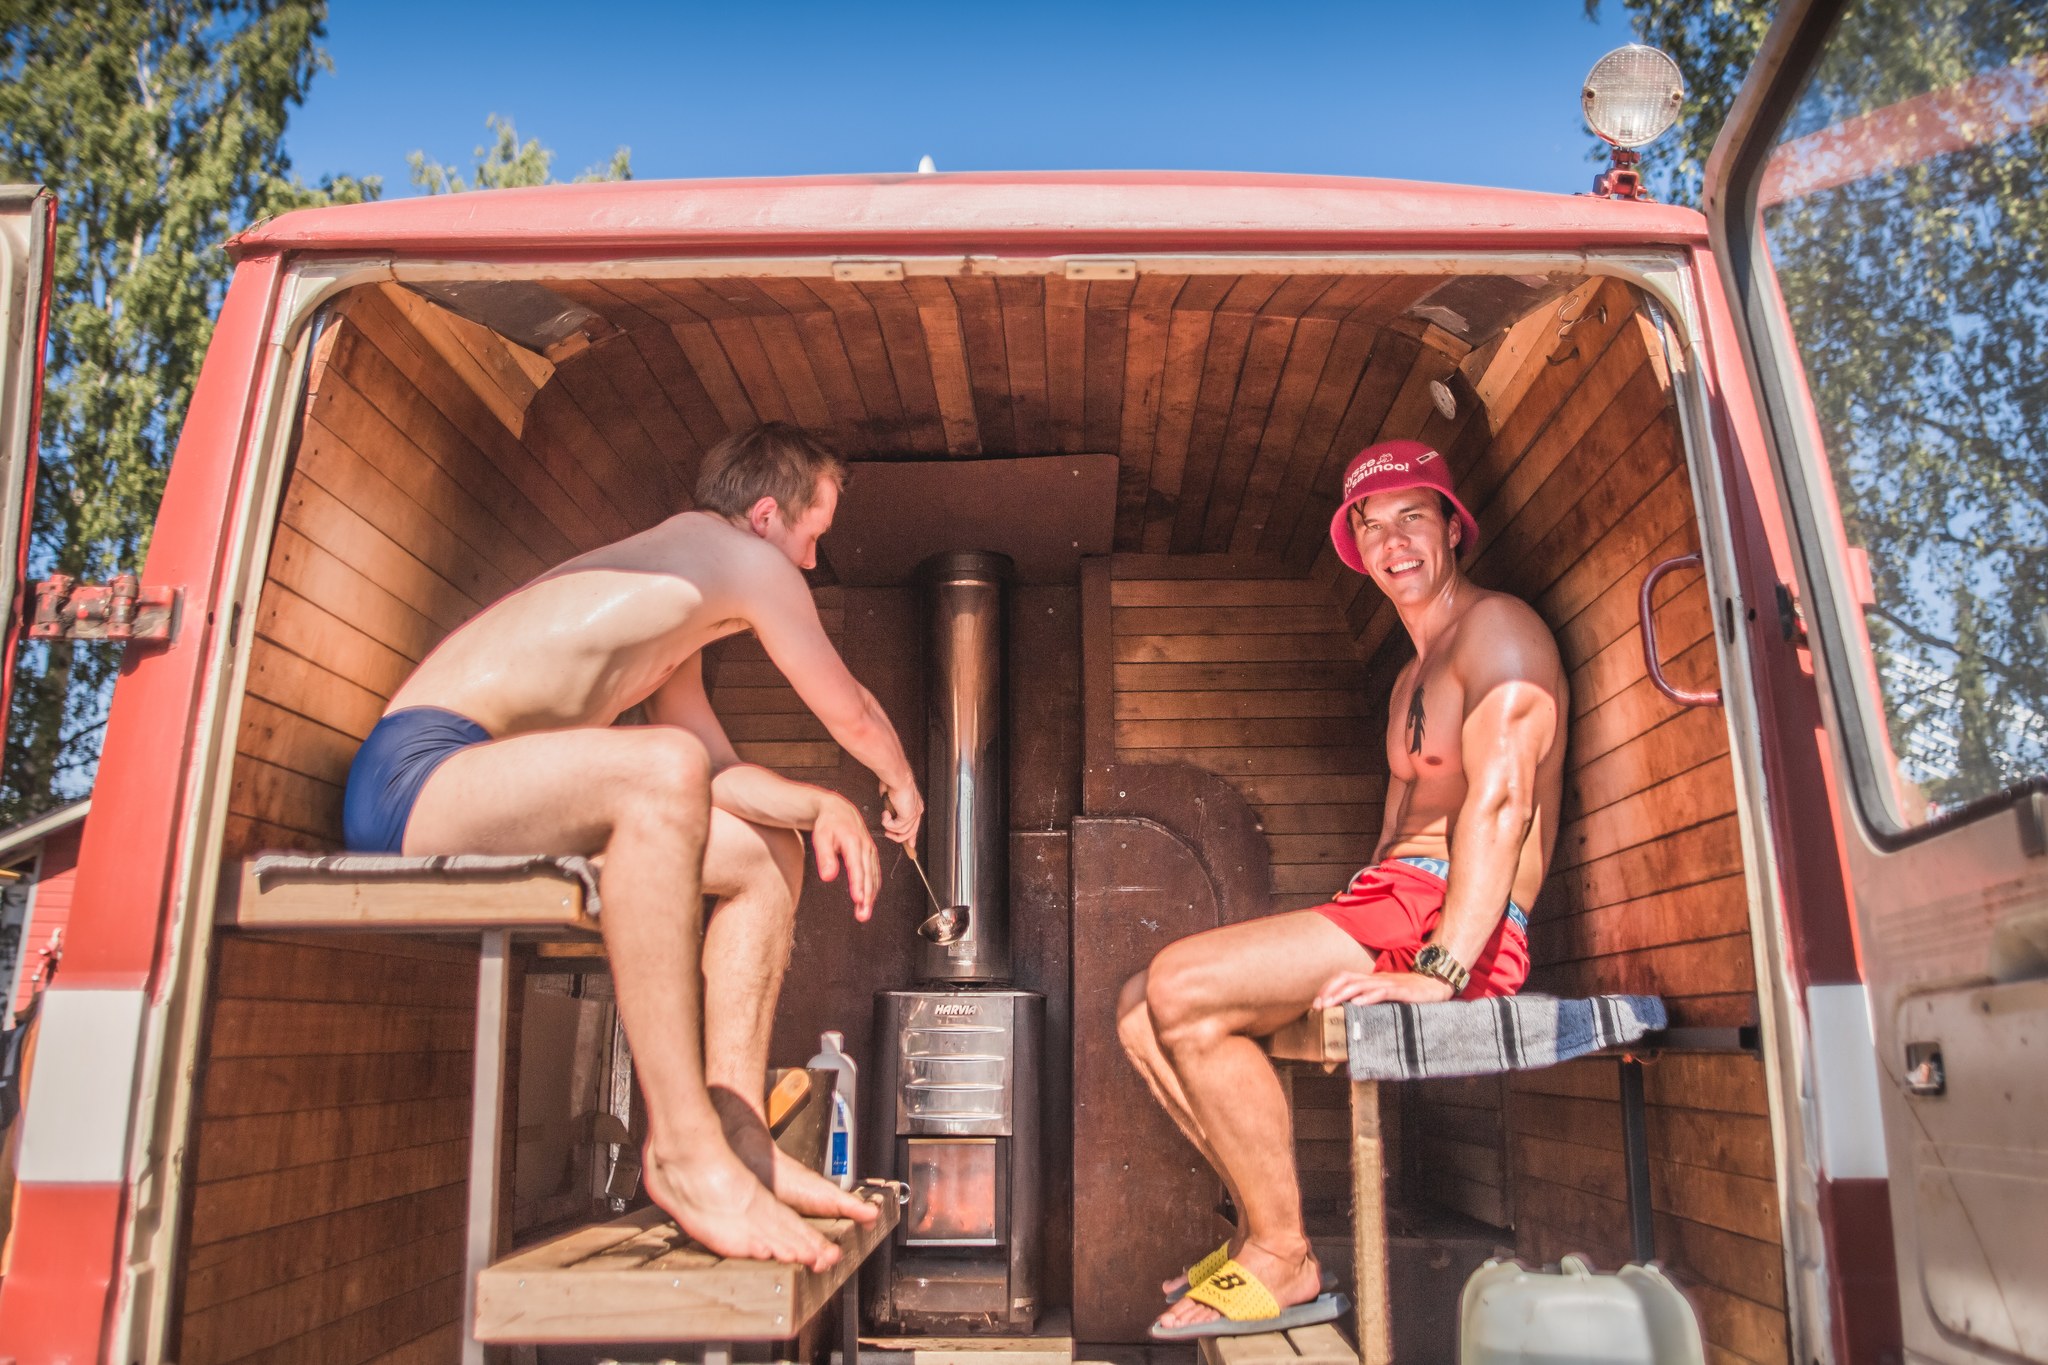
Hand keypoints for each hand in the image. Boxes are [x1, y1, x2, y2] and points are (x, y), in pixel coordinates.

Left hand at [811, 796, 879, 921]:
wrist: (839, 810)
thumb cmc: (829, 823)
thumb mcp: (821, 837)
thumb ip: (825, 857)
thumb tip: (828, 877)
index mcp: (854, 842)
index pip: (857, 868)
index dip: (858, 885)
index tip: (858, 900)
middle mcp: (866, 847)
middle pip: (868, 876)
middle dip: (867, 897)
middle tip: (863, 915)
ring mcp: (870, 851)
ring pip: (874, 877)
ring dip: (871, 896)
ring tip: (865, 913)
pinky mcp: (871, 854)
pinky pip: (875, 873)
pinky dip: (873, 888)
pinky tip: (869, 899)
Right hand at [880, 778, 922, 849]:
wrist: (896, 777)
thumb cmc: (893, 782)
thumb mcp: (891, 798)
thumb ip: (891, 808)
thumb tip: (887, 815)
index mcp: (916, 806)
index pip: (915, 825)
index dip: (911, 836)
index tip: (910, 845)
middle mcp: (917, 810)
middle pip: (911, 832)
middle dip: (899, 837)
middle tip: (888, 834)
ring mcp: (914, 814)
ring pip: (902, 831)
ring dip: (890, 827)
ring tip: (884, 818)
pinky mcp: (908, 816)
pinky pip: (896, 827)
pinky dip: (888, 823)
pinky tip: (885, 814)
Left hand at [1311, 969, 1455, 1009]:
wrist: (1437, 983)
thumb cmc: (1411, 992)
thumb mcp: (1387, 995)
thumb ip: (1372, 1000)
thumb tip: (1353, 1013)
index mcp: (1372, 979)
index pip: (1344, 977)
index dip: (1329, 987)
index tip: (1316, 1002)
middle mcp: (1377, 979)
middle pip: (1347, 978)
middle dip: (1330, 991)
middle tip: (1317, 1006)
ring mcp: (1389, 983)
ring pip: (1360, 984)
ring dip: (1342, 994)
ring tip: (1330, 1005)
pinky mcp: (1402, 990)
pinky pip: (1382, 992)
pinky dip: (1368, 997)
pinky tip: (1358, 1004)